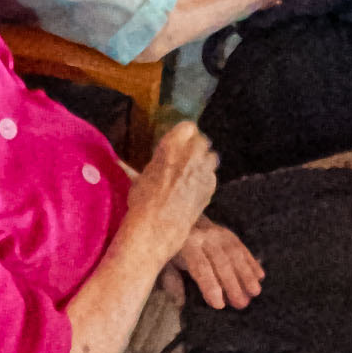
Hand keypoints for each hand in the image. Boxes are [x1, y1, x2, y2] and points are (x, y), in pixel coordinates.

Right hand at [129, 121, 219, 252]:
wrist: (157, 226)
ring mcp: (204, 169)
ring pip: (211, 157)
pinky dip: (205, 180)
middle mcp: (191, 152)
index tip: (180, 142)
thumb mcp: (141, 174)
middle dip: (196, 148)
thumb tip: (140, 161)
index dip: (184, 135)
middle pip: (202, 140)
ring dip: (204, 162)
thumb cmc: (143, 200)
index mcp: (172, 143)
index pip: (188, 126)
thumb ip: (156, 162)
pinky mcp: (211, 186)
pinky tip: (194, 191)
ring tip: (193, 174)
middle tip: (186, 160)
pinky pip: (211, 176)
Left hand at [173, 219, 266, 311]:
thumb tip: (182, 302)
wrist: (175, 217)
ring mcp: (218, 233)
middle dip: (233, 284)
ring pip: (236, 253)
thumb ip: (173, 283)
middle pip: (222, 261)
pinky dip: (252, 262)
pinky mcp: (228, 233)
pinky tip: (260, 276)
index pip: (200, 266)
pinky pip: (242, 247)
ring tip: (255, 292)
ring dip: (247, 273)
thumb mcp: (164, 264)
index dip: (210, 285)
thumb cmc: (170, 249)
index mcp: (187, 245)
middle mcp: (204, 237)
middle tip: (242, 304)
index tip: (219, 305)